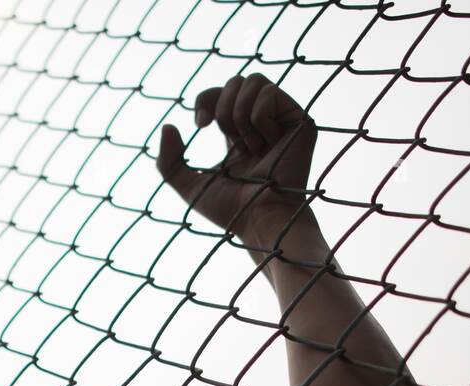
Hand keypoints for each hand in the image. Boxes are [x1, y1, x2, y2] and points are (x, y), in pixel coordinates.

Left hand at [157, 75, 316, 239]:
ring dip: (240, 114)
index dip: (206, 99)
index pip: (222, 93)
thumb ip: (168, 162)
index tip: (199, 125)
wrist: (258, 221)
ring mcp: (284, 121)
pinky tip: (268, 145)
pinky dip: (259, 118)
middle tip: (229, 139)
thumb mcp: (188, 187)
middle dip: (223, 107)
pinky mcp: (301, 122)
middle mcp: (264, 124)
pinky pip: (270, 94)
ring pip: (254, 81)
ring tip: (250, 146)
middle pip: (238, 80)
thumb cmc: (230, 211)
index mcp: (241, 133)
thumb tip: (168, 125)